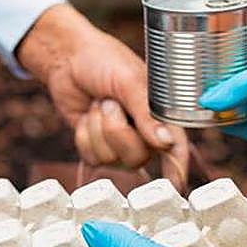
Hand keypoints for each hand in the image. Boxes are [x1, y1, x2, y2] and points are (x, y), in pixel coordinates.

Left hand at [17, 3, 188, 185]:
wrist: (69, 59)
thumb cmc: (105, 61)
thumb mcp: (129, 81)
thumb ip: (147, 113)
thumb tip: (165, 143)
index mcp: (162, 115)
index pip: (176, 147)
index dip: (178, 169)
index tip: (176, 188)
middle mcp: (145, 133)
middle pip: (138, 157)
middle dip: (116, 129)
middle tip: (111, 102)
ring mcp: (121, 142)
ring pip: (112, 159)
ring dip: (98, 128)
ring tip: (99, 104)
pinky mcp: (97, 147)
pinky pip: (92, 157)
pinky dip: (85, 134)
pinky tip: (87, 115)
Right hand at [200, 42, 246, 177]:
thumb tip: (213, 98)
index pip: (243, 53)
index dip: (221, 53)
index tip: (196, 54)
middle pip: (236, 82)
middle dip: (213, 81)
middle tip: (186, 79)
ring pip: (237, 106)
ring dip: (216, 106)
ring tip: (189, 101)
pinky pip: (245, 129)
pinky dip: (227, 126)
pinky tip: (209, 121)